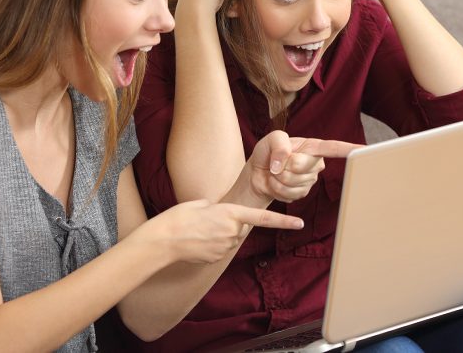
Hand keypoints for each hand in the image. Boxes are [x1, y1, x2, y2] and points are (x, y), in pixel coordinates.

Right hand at [138, 199, 303, 263]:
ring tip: (200, 230)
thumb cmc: (179, 218)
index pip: (262, 218)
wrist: (163, 241)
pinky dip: (212, 244)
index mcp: (230, 213)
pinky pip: (221, 248)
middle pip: (241, 226)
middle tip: (208, 220)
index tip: (299, 223)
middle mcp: (232, 231)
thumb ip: (218, 208)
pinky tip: (198, 241)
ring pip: (230, 238)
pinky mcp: (217, 258)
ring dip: (220, 233)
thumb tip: (223, 215)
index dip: (282, 221)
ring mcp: (225, 247)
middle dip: (231, 222)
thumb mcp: (201, 203)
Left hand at [246, 130, 361, 203]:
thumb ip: (278, 145)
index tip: (365, 150)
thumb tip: (283, 163)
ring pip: (295, 182)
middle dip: (284, 165)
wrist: (257, 174)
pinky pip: (291, 194)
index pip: (334, 148)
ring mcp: (310, 180)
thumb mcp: (270, 140)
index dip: (350, 149)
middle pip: (303, 166)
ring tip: (276, 173)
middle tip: (277, 163)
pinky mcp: (303, 193)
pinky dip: (278, 189)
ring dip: (279, 178)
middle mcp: (315, 163)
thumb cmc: (267, 153)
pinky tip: (277, 183)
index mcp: (312, 147)